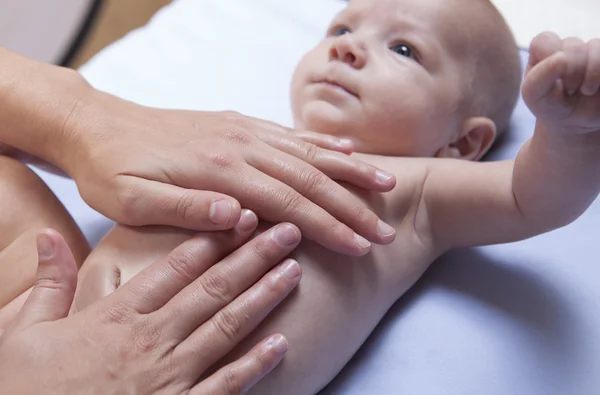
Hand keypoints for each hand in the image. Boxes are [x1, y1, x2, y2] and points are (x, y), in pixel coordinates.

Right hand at [0, 220, 302, 393]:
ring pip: (226, 327)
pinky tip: (280, 344)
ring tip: (293, 271)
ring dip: (263, 297)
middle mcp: (151, 340)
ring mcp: (169, 377)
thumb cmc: (27, 391)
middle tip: (286, 232)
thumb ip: (48, 284)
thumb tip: (48, 237)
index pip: (175, 268)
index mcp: (118, 317)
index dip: (212, 239)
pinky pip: (224, 385)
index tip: (241, 218)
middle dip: (254, 257)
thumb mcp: (24, 333)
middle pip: (213, 289)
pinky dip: (254, 365)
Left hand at [62, 90, 396, 255]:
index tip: (361, 246)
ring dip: (350, 171)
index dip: (328, 226)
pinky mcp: (240, 125)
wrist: (97, 125)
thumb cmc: (111, 169)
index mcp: (219, 170)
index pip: (288, 203)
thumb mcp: (131, 200)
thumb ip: (186, 208)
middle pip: (309, 179)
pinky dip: (323, 144)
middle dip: (352, 207)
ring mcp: (243, 132)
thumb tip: (238, 218)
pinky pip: (291, 134)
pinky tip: (347, 152)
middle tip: (387, 232)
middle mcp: (240, 146)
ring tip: (389, 185)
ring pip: (309, 152)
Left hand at [523, 32, 599, 133]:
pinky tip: (598, 88)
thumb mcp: (534, 96)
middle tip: (569, 91)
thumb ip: (538, 78)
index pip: (545, 41)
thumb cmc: (551, 105)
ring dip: (592, 75)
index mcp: (545, 50)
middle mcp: (570, 45)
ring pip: (596, 48)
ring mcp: (593, 50)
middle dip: (570, 74)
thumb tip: (562, 58)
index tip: (550, 81)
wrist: (576, 122)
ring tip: (586, 91)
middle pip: (573, 46)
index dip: (548, 61)